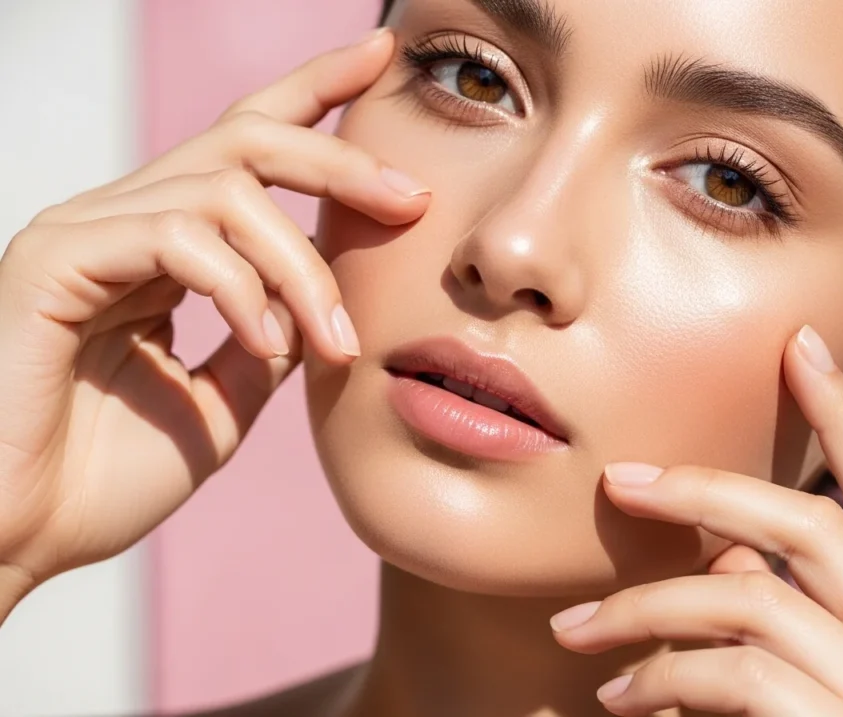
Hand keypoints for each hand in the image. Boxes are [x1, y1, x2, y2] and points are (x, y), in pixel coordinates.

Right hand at [0, 27, 428, 614]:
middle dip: (336, 157)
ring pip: (226, 190)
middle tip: (410, 195)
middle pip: (246, 139)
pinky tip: (269, 344)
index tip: (380, 58)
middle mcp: (124, 221)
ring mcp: (87, 231)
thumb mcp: (223, 400)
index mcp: (163, 246)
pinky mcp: (57, 257)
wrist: (20, 538)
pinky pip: (179, 238)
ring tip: (336, 341)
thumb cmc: (106, 478)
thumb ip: (268, 340)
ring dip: (300, 267)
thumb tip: (322, 305)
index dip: (314, 93)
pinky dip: (242, 290)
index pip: (246, 146)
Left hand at [550, 325, 842, 715]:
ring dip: (647, 607)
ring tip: (580, 635)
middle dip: (710, 490)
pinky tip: (615, 697)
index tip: (799, 343)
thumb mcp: (784, 676)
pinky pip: (733, 674)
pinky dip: (659, 677)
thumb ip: (770, 613)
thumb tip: (726, 558)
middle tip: (622, 480)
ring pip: (752, 598)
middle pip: (813, 525)